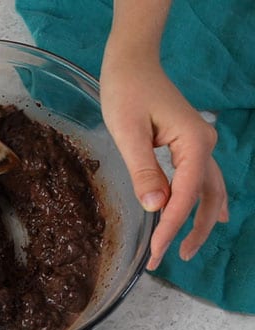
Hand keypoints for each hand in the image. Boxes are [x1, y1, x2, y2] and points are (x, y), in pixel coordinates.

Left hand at [102, 49, 227, 269]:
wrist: (132, 64)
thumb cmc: (127, 92)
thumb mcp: (128, 133)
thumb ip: (143, 170)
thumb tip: (155, 206)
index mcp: (194, 143)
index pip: (185, 195)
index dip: (170, 227)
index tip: (154, 252)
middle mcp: (203, 145)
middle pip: (207, 196)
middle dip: (192, 231)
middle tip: (170, 260)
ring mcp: (199, 145)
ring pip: (208, 190)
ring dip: (200, 220)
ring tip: (187, 250)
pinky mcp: (188, 145)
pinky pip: (201, 179)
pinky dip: (201, 201)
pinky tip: (205, 217)